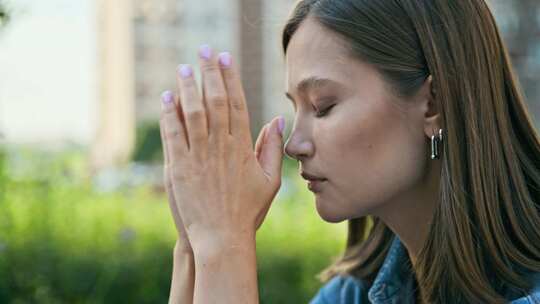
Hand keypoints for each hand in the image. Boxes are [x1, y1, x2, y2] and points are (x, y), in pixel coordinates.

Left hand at [159, 46, 284, 252]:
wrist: (221, 238)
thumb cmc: (248, 211)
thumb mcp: (269, 181)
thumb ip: (272, 148)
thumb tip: (276, 119)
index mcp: (242, 147)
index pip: (236, 103)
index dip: (230, 79)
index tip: (226, 59)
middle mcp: (221, 146)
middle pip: (214, 101)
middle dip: (209, 73)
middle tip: (204, 51)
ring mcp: (198, 156)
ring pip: (192, 113)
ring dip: (188, 87)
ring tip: (184, 68)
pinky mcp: (178, 167)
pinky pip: (173, 134)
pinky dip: (169, 114)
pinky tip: (167, 97)